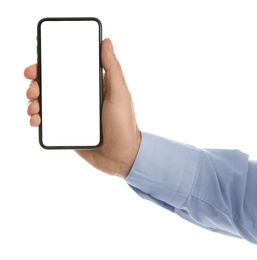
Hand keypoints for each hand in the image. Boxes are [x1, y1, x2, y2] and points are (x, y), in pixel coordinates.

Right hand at [25, 38, 140, 178]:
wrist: (122, 156)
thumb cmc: (124, 124)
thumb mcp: (120, 93)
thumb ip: (113, 69)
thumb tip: (106, 42)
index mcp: (92, 87)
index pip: (68, 71)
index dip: (50, 66)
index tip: (38, 66)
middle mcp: (81, 98)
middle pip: (53, 86)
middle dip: (37, 84)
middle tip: (33, 88)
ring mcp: (73, 114)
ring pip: (48, 103)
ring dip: (35, 101)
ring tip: (33, 107)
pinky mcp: (69, 129)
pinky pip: (50, 122)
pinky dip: (39, 119)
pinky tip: (36, 120)